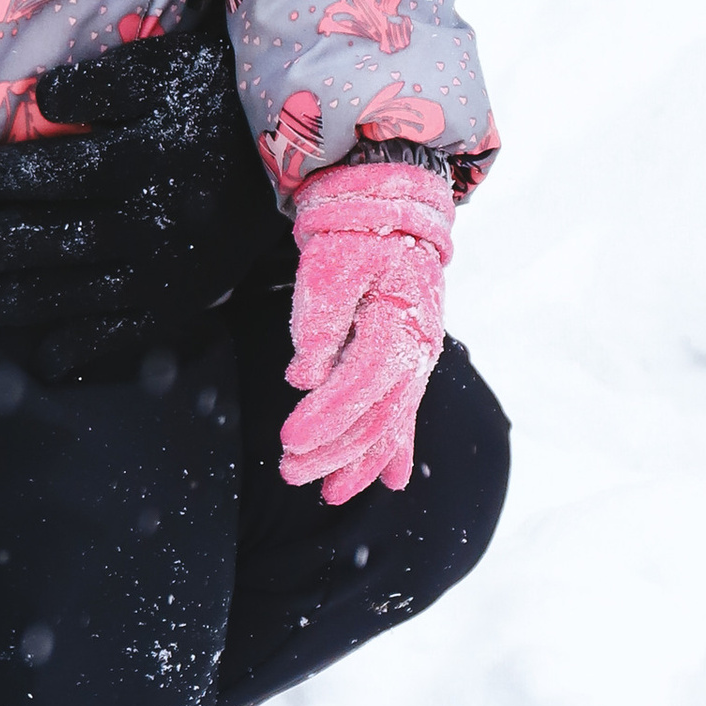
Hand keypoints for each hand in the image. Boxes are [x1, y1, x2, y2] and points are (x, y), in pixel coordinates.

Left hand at [0, 17, 286, 381]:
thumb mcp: (164, 67)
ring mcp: (169, 265)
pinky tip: (46, 359)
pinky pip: (129, 331)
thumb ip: (101, 82)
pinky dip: (85, 348)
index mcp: (146, 155)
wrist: (299, 147)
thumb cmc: (218, 95)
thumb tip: (41, 104)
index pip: (55, 173)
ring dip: (22, 301)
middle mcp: (155, 217)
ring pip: (83, 290)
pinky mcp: (185, 296)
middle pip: (58, 238)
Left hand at [278, 157, 451, 500]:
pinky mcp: (407, 362)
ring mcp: (416, 359)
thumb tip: (306, 379)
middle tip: (290, 472)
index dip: (328, 416)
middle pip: (378, 414)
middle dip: (335, 451)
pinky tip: (387, 482)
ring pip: (391, 422)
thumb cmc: (355, 235)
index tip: (288, 439)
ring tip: (329, 494)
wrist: (388, 210)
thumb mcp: (330, 266)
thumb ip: (320, 324)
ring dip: (359, 461)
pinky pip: (403, 413)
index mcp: (401, 322)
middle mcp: (417, 349)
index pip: (363, 382)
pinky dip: (394, 447)